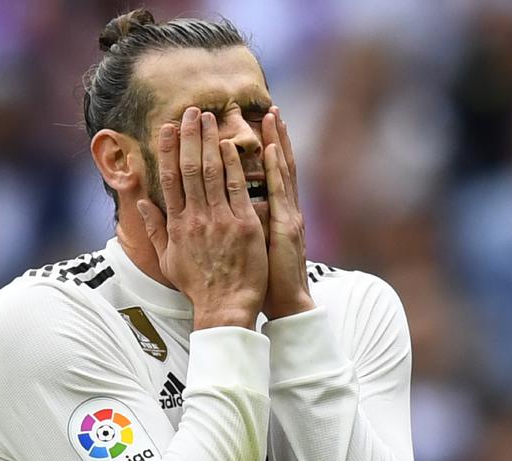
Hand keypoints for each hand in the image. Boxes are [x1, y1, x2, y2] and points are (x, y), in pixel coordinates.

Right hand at [137, 107, 266, 330]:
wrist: (224, 307)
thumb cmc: (197, 286)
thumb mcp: (168, 259)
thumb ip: (155, 229)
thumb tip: (143, 203)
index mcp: (177, 225)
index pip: (168, 180)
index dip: (166, 151)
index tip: (167, 129)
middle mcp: (194, 218)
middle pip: (187, 169)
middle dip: (189, 137)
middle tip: (190, 111)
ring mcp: (219, 220)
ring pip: (211, 172)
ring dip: (209, 141)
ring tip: (209, 117)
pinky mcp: (243, 225)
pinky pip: (237, 189)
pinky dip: (232, 165)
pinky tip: (229, 144)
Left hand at [260, 107, 313, 319]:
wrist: (283, 302)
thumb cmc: (260, 278)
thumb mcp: (247, 246)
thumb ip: (239, 223)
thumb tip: (224, 206)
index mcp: (272, 212)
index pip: (264, 174)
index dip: (260, 149)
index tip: (254, 126)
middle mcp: (283, 208)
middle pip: (278, 165)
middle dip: (273, 136)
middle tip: (267, 108)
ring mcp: (287, 215)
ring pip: (282, 171)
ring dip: (278, 142)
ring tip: (272, 115)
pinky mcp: (286, 227)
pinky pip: (280, 194)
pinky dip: (277, 170)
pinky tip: (273, 149)